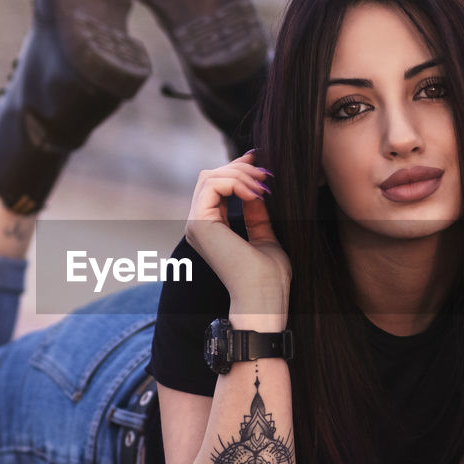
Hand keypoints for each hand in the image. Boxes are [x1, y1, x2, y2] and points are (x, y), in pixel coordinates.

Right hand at [184, 149, 290, 326]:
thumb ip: (257, 213)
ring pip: (210, 177)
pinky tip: (256, 193)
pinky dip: (236, 182)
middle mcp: (199, 225)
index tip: (262, 164)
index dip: (238, 170)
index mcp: (211, 228)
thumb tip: (258, 188)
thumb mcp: (265, 236)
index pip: (216, 186)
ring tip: (264, 185)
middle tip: (266, 174)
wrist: (263, 298)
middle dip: (240, 168)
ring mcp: (196, 224)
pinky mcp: (199, 223)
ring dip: (241, 174)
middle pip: (210, 176)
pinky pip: (213, 185)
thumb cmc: (268, 278)